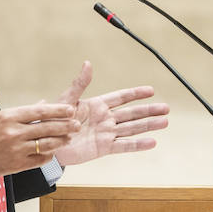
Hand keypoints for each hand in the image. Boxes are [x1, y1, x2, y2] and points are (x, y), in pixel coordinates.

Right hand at [0, 102, 78, 177]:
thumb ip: (22, 113)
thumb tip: (43, 105)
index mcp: (9, 117)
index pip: (40, 112)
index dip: (58, 111)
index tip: (70, 110)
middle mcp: (14, 132)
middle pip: (47, 128)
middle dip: (66, 126)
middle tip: (77, 124)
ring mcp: (16, 149)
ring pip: (46, 144)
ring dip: (61, 141)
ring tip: (69, 138)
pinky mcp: (17, 164)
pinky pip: (39, 160)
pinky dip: (49, 155)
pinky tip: (53, 151)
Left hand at [52, 61, 169, 166]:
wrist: (46, 143)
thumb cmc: (53, 120)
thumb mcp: (66, 100)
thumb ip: (80, 84)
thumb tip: (88, 63)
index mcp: (97, 105)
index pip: (121, 97)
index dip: (136, 93)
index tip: (151, 90)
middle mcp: (105, 119)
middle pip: (132, 113)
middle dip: (149, 110)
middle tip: (166, 108)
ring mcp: (106, 133)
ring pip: (132, 128)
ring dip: (149, 125)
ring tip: (165, 122)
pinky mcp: (103, 148)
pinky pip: (123, 145)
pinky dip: (138, 145)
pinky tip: (152, 142)